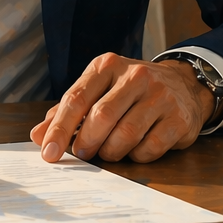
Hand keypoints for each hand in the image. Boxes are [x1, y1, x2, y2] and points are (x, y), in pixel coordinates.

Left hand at [29, 53, 213, 163]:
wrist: (183, 85)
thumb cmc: (131, 91)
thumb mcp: (99, 90)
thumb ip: (68, 111)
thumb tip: (38, 136)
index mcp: (108, 66)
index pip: (77, 98)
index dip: (60, 129)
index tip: (48, 153)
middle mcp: (136, 76)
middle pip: (101, 117)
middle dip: (86, 143)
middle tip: (82, 154)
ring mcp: (160, 96)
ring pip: (125, 136)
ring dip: (111, 152)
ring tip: (109, 151)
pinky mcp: (178, 119)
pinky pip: (149, 149)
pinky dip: (137, 156)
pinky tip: (136, 149)